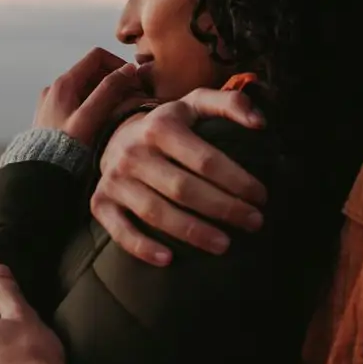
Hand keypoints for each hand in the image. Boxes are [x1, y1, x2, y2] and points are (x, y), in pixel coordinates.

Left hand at [34, 47, 145, 145]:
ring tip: (119, 113)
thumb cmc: (65, 149)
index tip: (134, 82)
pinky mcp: (53, 116)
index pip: (97, 56)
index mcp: (64, 83)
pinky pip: (79, 102)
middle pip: (93, 71)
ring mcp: (53, 102)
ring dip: (106, 95)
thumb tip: (129, 70)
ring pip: (87, 87)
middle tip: (133, 99)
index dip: (119, 64)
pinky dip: (95, 106)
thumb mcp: (90, 118)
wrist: (39, 175)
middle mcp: (55, 88)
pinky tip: (102, 124)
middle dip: (115, 81)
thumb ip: (109, 91)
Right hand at [91, 88, 267, 265]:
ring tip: (225, 245)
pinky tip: (169, 260)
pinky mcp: (101, 203)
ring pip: (156, 213)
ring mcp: (115, 180)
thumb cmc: (168, 125)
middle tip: (254, 223)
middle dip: (224, 209)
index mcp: (161, 126)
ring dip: (193, 232)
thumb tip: (260, 123)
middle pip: (184, 188)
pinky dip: (143, 247)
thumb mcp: (195, 104)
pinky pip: (120, 230)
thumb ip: (230, 104)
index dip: (237, 180)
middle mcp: (134, 152)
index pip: (205, 160)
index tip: (261, 197)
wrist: (115, 137)